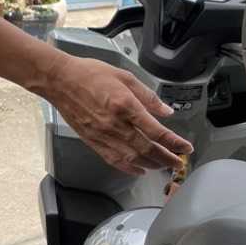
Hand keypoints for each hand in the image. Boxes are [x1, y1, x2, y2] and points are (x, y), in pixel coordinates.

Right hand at [42, 54, 192, 174]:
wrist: (59, 81)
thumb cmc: (89, 75)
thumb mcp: (125, 77)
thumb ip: (148, 96)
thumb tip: (166, 111)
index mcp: (125, 106)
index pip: (156, 131)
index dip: (174, 142)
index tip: (185, 147)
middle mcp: (115, 125)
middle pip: (147, 149)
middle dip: (167, 159)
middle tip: (179, 163)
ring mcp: (103, 135)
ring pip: (132, 158)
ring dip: (151, 165)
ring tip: (164, 165)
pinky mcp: (93, 141)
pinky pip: (114, 160)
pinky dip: (130, 168)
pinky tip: (140, 169)